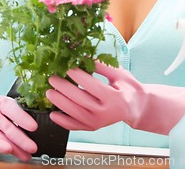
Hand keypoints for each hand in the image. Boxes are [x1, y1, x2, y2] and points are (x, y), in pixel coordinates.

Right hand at [0, 88, 37, 160]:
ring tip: (26, 155)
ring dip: (15, 149)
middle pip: (7, 128)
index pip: (12, 110)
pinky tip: (8, 151)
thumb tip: (31, 128)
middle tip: (33, 148)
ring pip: (0, 138)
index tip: (34, 127)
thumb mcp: (1, 102)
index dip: (23, 119)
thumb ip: (13, 112)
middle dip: (22, 140)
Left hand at [46, 62, 184, 134]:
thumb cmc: (127, 87)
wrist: (135, 107)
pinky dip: (63, 121)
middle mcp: (105, 113)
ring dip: (60, 103)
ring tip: (49, 93)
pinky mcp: (93, 127)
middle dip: (64, 88)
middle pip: (80, 100)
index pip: (91, 85)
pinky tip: (53, 114)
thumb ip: (102, 66)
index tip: (66, 66)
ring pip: (75, 114)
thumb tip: (83, 57)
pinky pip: (75, 126)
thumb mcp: (119, 73)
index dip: (77, 76)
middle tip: (52, 78)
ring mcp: (98, 122)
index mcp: (113, 97)